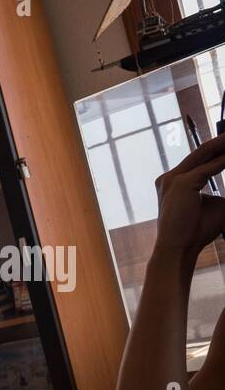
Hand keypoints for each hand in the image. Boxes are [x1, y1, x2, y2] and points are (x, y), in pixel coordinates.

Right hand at [153, 131, 224, 255]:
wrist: (179, 249)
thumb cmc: (196, 231)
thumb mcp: (217, 203)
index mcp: (174, 182)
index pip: (200, 159)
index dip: (219, 150)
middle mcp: (169, 178)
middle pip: (202, 151)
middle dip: (222, 141)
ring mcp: (172, 179)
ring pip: (205, 154)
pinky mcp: (180, 184)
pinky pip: (210, 167)